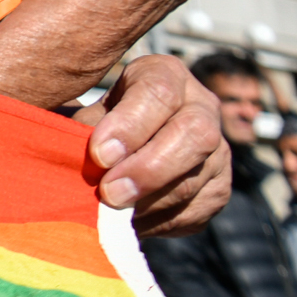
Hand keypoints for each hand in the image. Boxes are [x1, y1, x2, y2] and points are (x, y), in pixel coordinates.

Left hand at [89, 54, 229, 234]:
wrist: (121, 153)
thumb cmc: (96, 126)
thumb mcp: (87, 116)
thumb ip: (82, 130)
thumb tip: (78, 156)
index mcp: (165, 74)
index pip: (159, 92)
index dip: (130, 126)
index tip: (99, 154)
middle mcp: (201, 107)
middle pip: (194, 135)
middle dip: (148, 169)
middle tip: (109, 192)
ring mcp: (218, 151)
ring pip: (193, 180)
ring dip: (147, 203)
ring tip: (110, 212)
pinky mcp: (218, 190)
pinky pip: (193, 212)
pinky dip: (157, 222)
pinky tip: (129, 220)